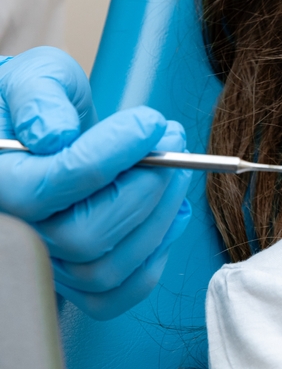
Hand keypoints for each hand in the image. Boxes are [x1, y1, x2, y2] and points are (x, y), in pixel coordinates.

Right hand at [0, 47, 192, 319]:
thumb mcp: (33, 77)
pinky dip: (155, 256)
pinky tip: (171, 210)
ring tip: (178, 165)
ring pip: (107, 268)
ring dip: (160, 216)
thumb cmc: (34, 100)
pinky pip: (116, 292)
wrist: (41, 124)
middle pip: (85, 235)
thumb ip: (39, 97)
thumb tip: (54, 134)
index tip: (149, 122)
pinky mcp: (74, 274)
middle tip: (173, 139)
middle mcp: (16, 230)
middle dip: (146, 186)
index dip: (111, 155)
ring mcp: (46, 258)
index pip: (52, 185)